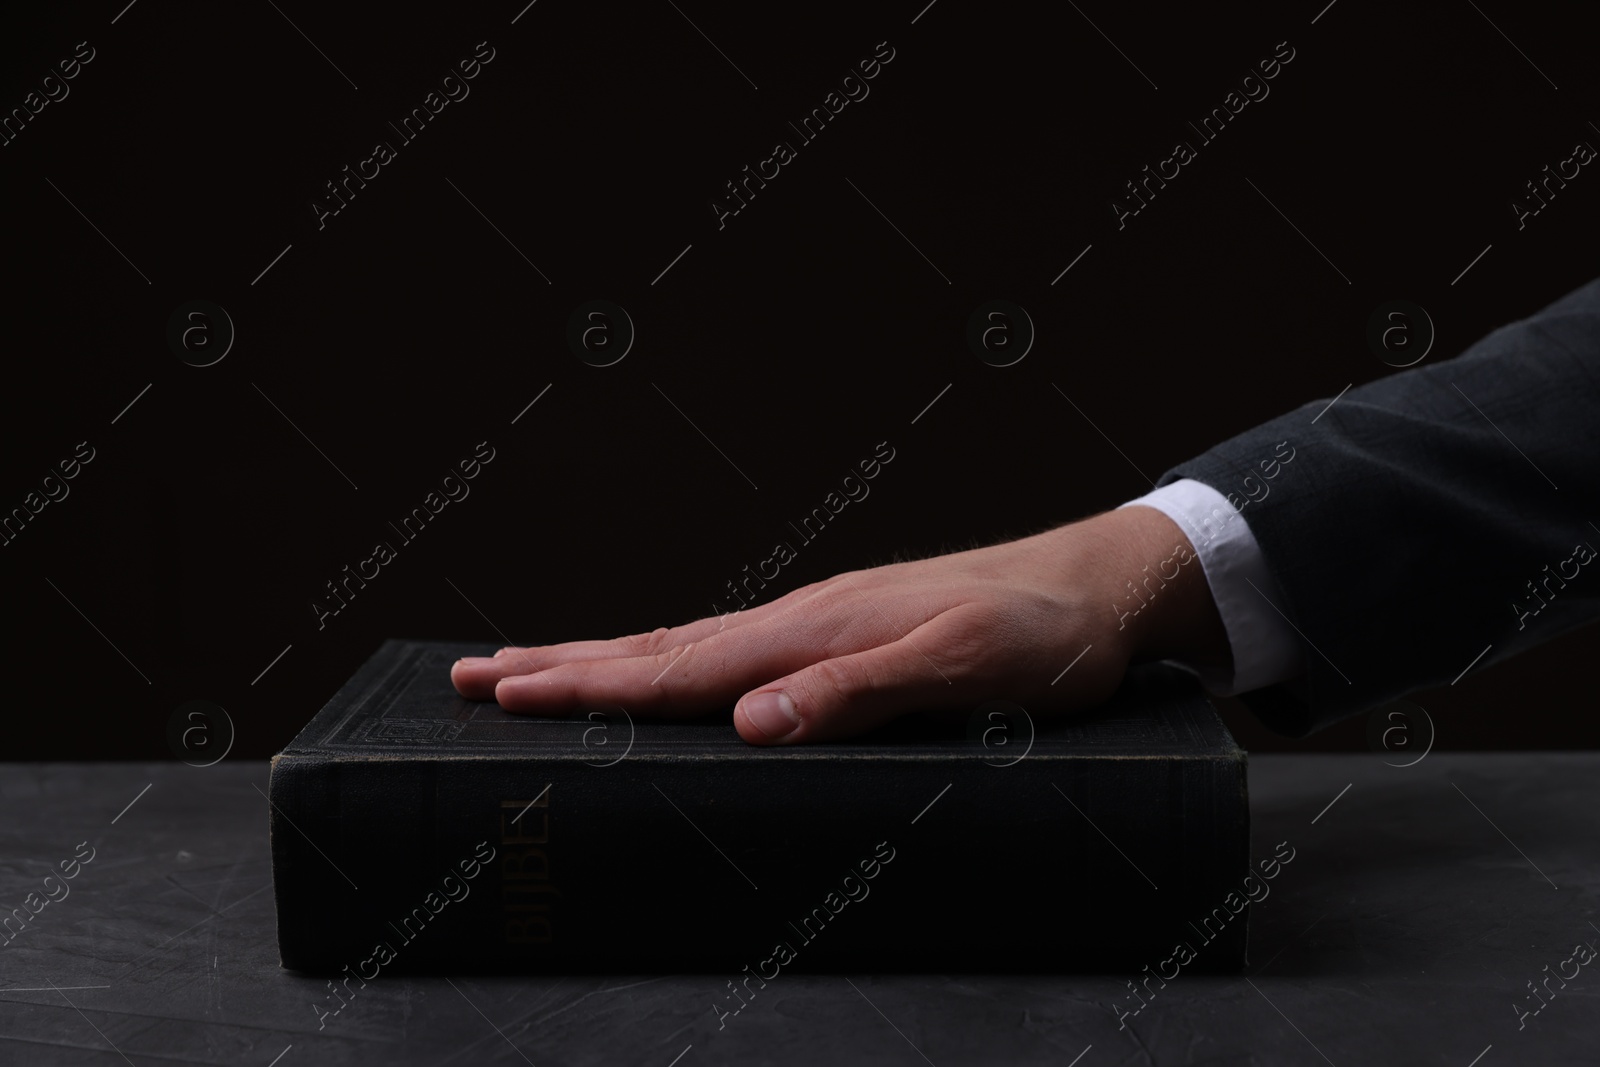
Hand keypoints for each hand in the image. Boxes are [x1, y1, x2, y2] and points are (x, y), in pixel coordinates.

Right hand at [449, 505, 1230, 743]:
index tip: (502, 691)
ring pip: (684, 642)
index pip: (678, 667)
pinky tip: (662, 668)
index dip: (587, 686)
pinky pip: (727, 646)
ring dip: (601, 658)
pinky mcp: (840, 630)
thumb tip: (753, 721)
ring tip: (531, 665)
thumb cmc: (1040, 633)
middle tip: (471, 674)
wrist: (1099, 583)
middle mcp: (800, 618)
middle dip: (560, 666)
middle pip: (657, 646)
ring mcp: (816, 620)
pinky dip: (666, 658)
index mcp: (813, 630)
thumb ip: (861, 692)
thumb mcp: (964, 667)